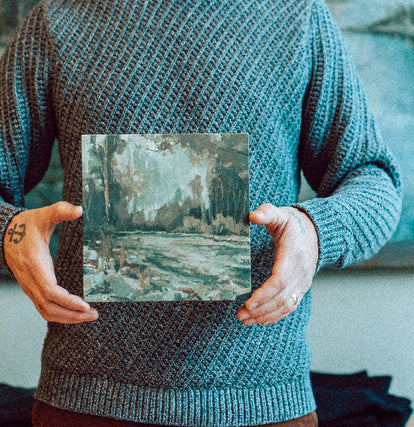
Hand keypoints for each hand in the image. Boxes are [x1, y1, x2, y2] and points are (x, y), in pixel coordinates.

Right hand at [4, 201, 97, 323]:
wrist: (5, 234)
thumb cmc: (27, 225)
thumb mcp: (43, 215)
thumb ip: (60, 210)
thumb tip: (78, 209)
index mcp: (35, 264)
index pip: (50, 290)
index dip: (67, 301)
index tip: (85, 305)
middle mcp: (30, 279)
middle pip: (49, 307)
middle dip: (72, 314)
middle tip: (94, 314)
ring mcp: (29, 286)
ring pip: (45, 311)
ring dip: (67, 317)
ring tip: (88, 316)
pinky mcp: (31, 288)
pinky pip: (44, 307)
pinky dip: (59, 314)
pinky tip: (75, 313)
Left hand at [237, 203, 317, 324]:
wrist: (317, 233)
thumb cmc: (293, 224)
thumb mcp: (280, 214)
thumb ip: (266, 212)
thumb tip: (252, 216)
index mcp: (294, 255)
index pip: (280, 280)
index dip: (264, 294)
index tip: (248, 303)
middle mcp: (301, 272)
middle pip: (282, 298)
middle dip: (261, 309)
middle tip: (240, 315)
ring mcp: (303, 282)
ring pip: (286, 306)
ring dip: (265, 315)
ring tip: (244, 319)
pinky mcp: (301, 288)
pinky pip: (290, 306)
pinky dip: (275, 316)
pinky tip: (260, 319)